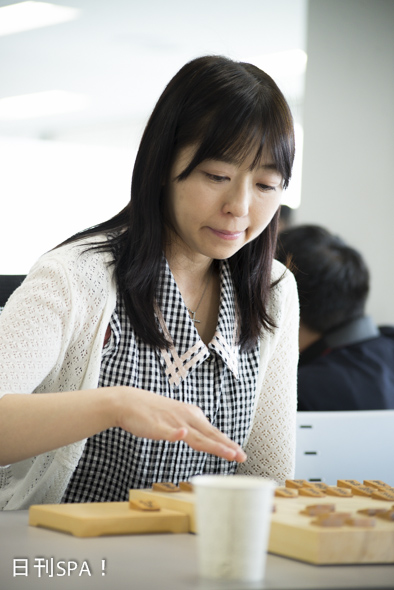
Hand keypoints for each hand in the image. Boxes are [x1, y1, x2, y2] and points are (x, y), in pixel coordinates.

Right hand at [115, 387, 246, 462]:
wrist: (129, 402)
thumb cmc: (153, 413)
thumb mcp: (178, 420)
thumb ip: (191, 430)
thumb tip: (207, 440)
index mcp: (192, 416)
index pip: (214, 433)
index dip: (228, 444)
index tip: (242, 454)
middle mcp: (186, 417)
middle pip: (209, 435)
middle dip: (227, 446)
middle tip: (242, 456)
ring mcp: (172, 421)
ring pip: (195, 435)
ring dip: (212, 444)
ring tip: (227, 452)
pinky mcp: (156, 425)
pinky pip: (167, 431)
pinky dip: (175, 433)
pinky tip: (182, 434)